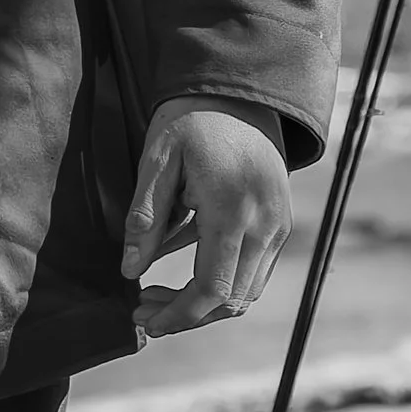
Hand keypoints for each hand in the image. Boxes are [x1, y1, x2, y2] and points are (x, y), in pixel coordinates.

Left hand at [121, 98, 290, 340]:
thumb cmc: (192, 119)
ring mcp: (279, 226)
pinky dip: (221, 281)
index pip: (211, 290)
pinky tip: (182, 266)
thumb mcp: (157, 160)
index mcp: (233, 211)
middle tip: (142, 309)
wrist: (242, 90)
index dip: (177, 316)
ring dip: (204, 303)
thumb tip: (129, 271)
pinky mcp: (281, 222)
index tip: (143, 321)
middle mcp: (265, 225)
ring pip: (246, 292)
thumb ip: (144, 218)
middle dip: (185, 315)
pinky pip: (254, 270)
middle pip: (231, 300)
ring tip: (156, 293)